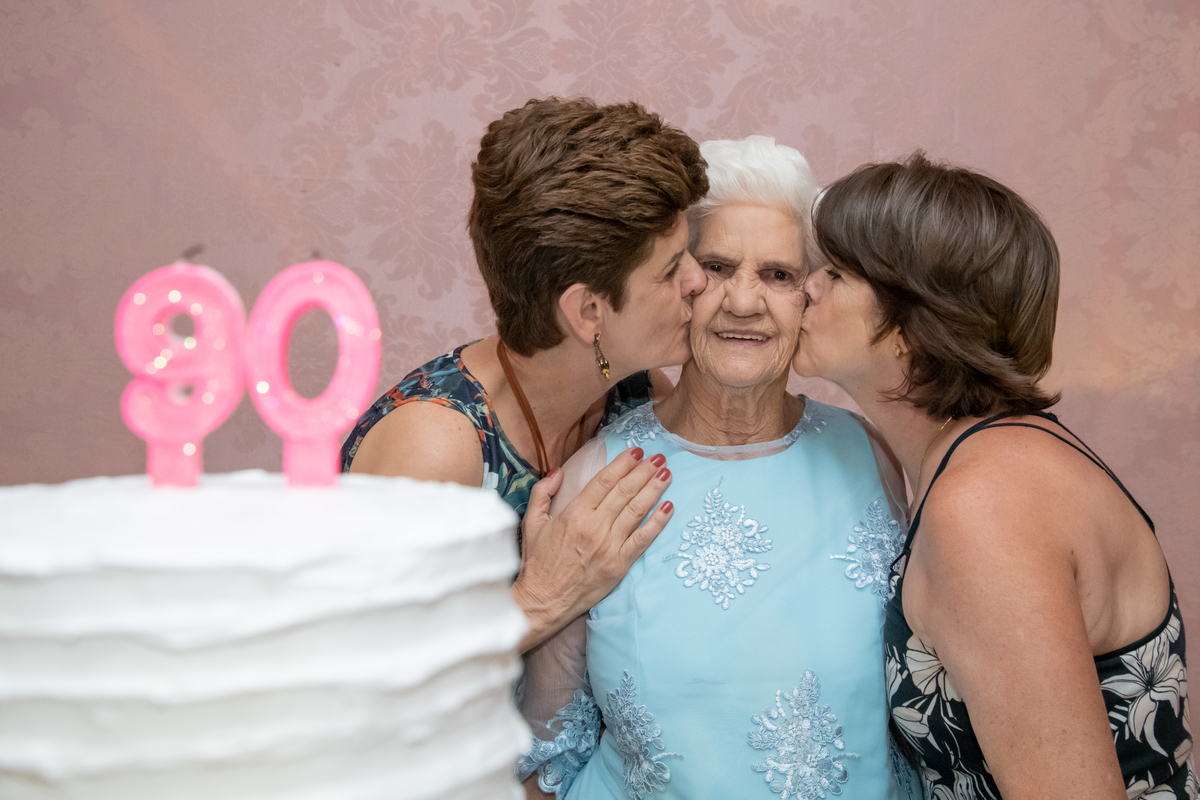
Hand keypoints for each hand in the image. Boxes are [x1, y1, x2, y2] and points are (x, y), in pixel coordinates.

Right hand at [513, 447, 673, 651]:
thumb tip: (558, 471)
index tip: (636, 452)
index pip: (604, 481)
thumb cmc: (537, 563)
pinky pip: (643, 539)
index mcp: (574, 514)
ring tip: (667, 474)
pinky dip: (658, 522)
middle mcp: (595, 526)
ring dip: (654, 489)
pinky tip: (668, 507)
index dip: (622, 463)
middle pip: (625, 491)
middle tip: (658, 457)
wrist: (543, 601)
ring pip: (637, 510)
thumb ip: (542, 493)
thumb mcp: (532, 523)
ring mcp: (609, 546)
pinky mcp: (619, 565)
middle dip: (644, 471)